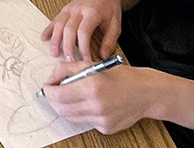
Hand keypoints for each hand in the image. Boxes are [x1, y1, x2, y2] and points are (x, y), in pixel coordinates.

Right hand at [41, 0, 121, 60]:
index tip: (85, 60)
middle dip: (67, 47)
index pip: (84, 32)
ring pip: (59, 24)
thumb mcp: (116, 24)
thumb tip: (104, 56)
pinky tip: (44, 38)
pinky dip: (48, 29)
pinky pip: (54, 20)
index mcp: (92, 12)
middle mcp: (78, 9)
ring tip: (54, 52)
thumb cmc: (109, 7)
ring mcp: (69, 8)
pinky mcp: (64, 9)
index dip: (83, 47)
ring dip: (55, 39)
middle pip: (68, 29)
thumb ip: (109, 41)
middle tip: (69, 61)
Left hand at [42, 62, 156, 134]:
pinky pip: (85, 122)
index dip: (49, 91)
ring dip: (66, 107)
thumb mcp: (91, 65)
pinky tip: (90, 103)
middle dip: (54, 100)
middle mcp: (97, 106)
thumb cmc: (120, 76)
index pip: (59, 95)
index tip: (48, 86)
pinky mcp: (106, 129)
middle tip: (54, 92)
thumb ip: (67, 69)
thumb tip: (51, 79)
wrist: (146, 93)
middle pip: (62, 109)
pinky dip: (82, 112)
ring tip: (72, 95)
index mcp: (93, 87)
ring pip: (71, 117)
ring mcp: (102, 120)